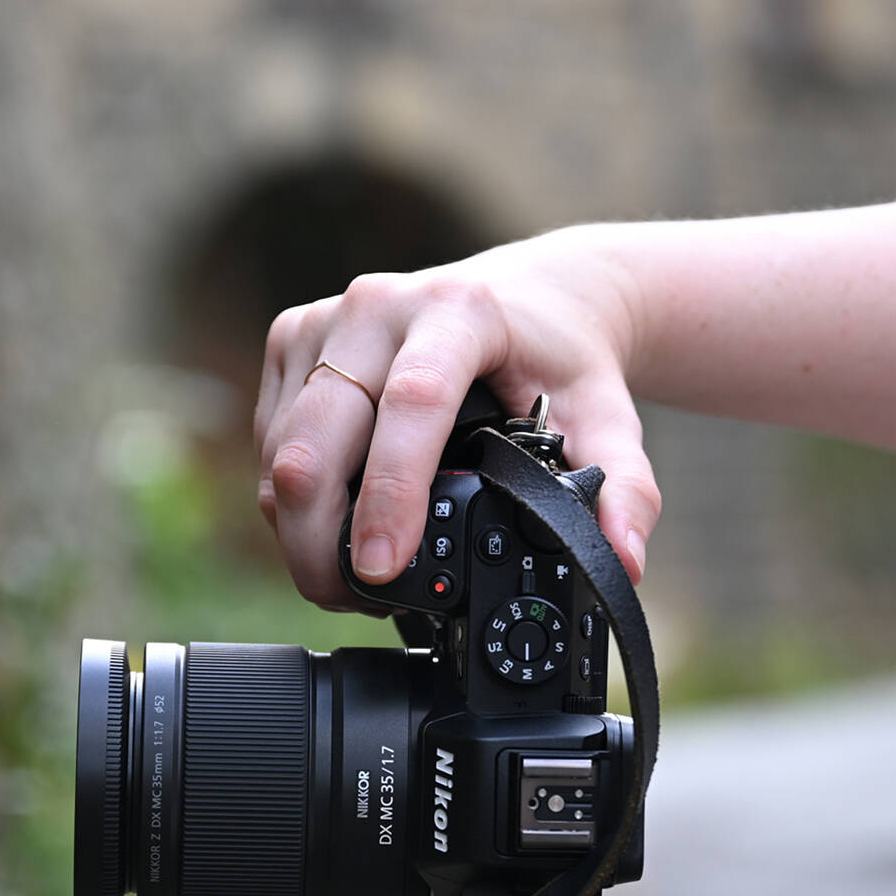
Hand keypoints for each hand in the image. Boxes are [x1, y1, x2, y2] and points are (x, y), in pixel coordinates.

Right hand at [254, 229, 661, 609]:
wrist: (534, 294)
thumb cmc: (560, 355)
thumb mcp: (608, 417)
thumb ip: (625, 489)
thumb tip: (622, 558)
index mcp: (458, 314)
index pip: (410, 405)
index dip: (390, 493)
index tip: (384, 568)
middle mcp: (380, 306)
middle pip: (315, 437)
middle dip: (319, 538)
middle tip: (352, 601)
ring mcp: (327, 318)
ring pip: (281, 447)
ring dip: (299, 527)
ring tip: (346, 577)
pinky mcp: (294, 336)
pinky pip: (269, 436)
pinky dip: (290, 494)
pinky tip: (331, 525)